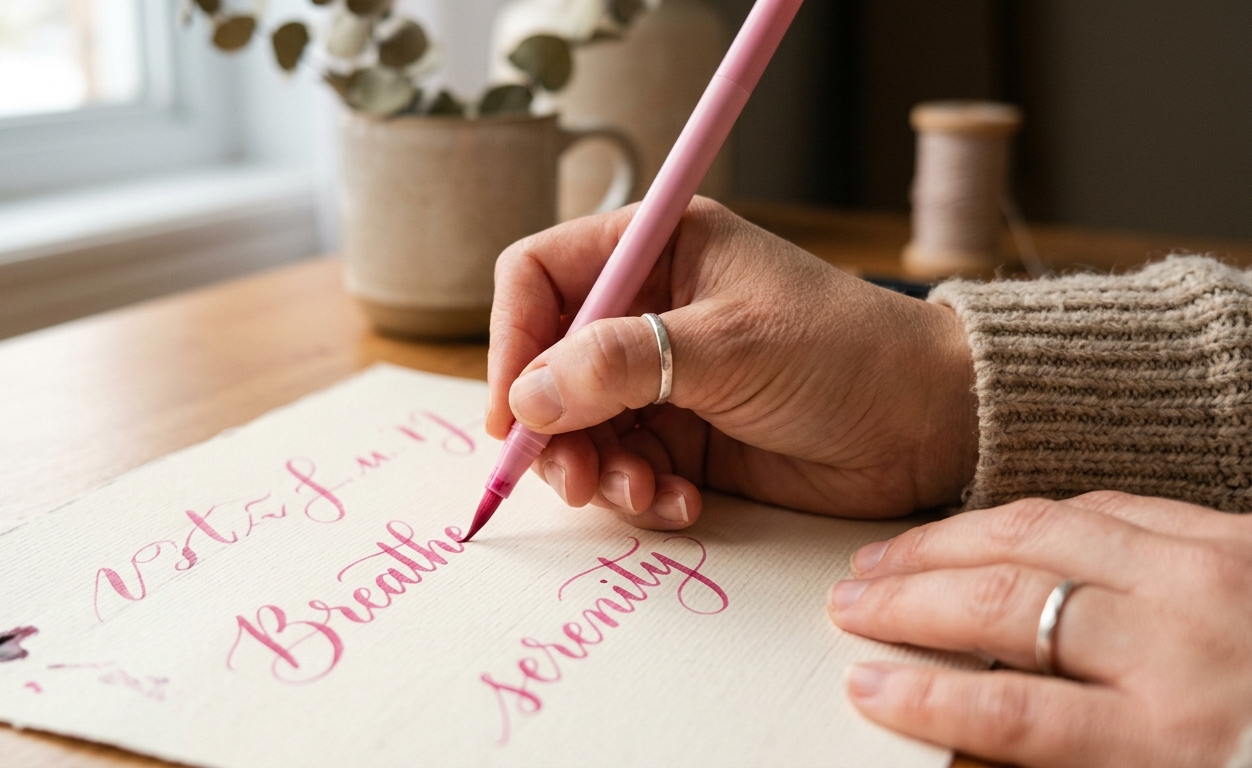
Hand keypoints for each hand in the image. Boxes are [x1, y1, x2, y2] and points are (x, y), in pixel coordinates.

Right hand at [486, 198, 978, 528]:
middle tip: (571, 478)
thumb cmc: (845, 354)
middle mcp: (648, 309)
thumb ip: (620, 364)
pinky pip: (624, 467)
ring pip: (579, 427)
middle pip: (547, 364)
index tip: (513, 411)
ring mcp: (663, 377)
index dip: (513, 340)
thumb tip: (528, 395)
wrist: (929, 425)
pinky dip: (638, 494)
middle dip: (552, 427)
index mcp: (656, 249)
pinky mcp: (684, 438)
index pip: (540, 277)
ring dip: (596, 471)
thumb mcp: (728, 347)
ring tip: (639, 495)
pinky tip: (679, 506)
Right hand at [829, 491, 1251, 766]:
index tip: (863, 686)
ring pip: (1042, 532)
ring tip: (887, 556)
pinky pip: (1109, 504)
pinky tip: (989, 526)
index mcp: (1176, 740)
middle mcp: (1186, 645)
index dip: (922, 698)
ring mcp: (1213, 572)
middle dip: (910, 604)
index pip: (1009, 712)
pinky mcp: (1238, 530)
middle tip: (848, 605)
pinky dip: (1033, 515)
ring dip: (949, 543)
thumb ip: (1082, 759)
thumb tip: (979, 732)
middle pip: (1009, 607)